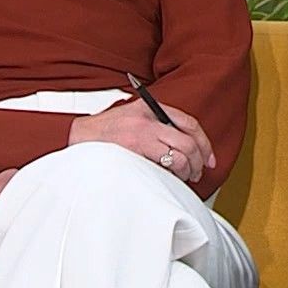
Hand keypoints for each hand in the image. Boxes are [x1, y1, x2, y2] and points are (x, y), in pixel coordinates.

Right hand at [68, 98, 215, 183]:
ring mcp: (140, 138)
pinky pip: (161, 169)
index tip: (209, 158)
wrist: (77, 138)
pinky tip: (166, 180)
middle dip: (198, 162)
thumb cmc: (106, 131)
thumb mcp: (134, 115)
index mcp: (151, 108)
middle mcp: (148, 121)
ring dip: (185, 172)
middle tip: (197, 173)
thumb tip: (187, 145)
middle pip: (188, 143)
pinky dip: (169, 177)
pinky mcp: (133, 155)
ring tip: (182, 177)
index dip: (204, 143)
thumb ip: (158, 124)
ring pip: (178, 158)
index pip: (189, 123)